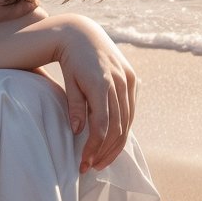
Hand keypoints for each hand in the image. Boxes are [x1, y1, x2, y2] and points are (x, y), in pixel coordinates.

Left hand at [54, 16, 136, 172]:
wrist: (82, 34)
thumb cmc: (71, 61)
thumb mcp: (69, 83)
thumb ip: (75, 106)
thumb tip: (78, 131)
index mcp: (101, 84)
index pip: (102, 126)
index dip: (94, 148)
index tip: (84, 163)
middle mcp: (119, 83)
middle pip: (118, 128)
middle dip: (105, 151)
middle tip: (92, 167)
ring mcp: (129, 81)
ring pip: (127, 121)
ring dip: (116, 144)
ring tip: (102, 160)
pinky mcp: (133, 80)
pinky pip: (130, 110)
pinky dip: (123, 128)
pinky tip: (112, 141)